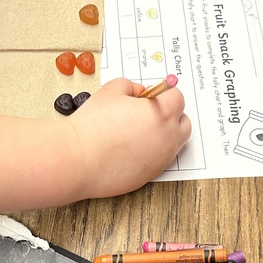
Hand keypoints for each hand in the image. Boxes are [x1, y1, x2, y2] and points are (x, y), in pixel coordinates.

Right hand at [66, 78, 190, 199]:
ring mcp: (161, 159)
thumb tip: (140, 93)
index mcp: (162, 112)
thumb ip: (132, 86)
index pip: (178, 97)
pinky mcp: (151, 175)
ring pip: (174, 144)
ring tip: (139, 131)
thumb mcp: (111, 90)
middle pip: (184, 122)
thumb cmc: (93, 125)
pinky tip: (131, 148)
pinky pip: (160, 160)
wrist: (78, 158)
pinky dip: (151, 153)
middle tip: (148, 113)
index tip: (151, 96)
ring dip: (164, 135)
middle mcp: (168, 137)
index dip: (163, 94)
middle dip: (171, 115)